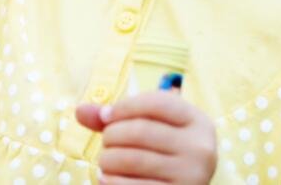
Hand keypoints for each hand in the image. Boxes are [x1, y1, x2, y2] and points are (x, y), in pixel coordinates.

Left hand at [74, 91, 217, 184]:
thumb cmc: (160, 150)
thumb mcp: (148, 126)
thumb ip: (116, 117)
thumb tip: (80, 111)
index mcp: (198, 121)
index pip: (156, 102)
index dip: (123, 107)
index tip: (106, 116)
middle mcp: (201, 148)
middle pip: (141, 130)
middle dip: (112, 135)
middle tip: (106, 142)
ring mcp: (193, 175)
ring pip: (133, 159)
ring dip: (108, 159)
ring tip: (105, 162)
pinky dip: (111, 180)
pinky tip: (106, 178)